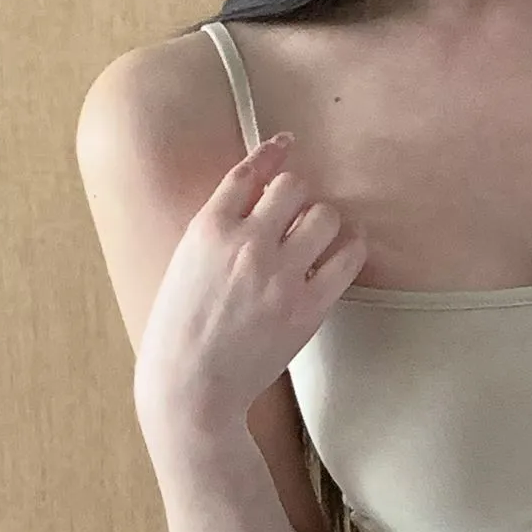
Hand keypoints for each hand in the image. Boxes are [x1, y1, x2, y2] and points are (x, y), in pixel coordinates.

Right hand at [134, 135, 367, 425]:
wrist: (191, 386)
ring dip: (324, 221)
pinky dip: (351, 248)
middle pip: (294, 187)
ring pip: (325, 216)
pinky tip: (347, 249)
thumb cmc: (180, 329)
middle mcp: (247, 244)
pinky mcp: (308, 307)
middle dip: (298, 196)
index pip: (248, 172)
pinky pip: (347, 258)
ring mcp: (280, 275)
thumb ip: (217, 229)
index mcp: (208, 229)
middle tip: (297, 215)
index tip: (288, 145)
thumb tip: (255, 197)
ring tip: (318, 237)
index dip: (272, 154)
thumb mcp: (185, 264)